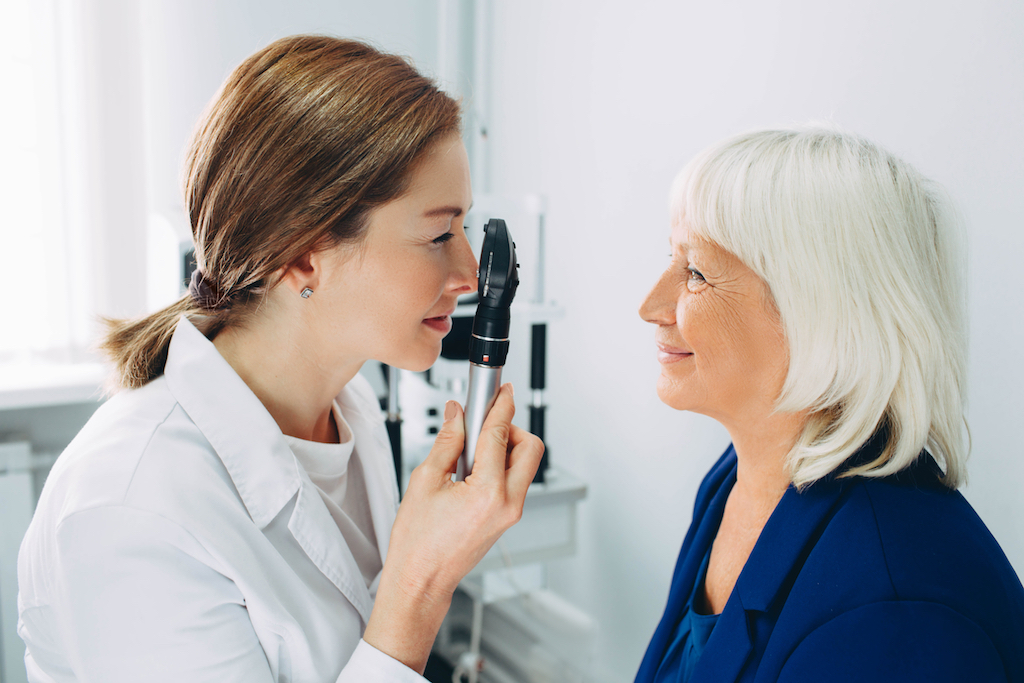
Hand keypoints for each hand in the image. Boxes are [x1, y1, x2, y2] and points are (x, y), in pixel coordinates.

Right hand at [362, 384, 542, 671]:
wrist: (422, 580)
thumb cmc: (418, 542)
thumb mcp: (425, 480)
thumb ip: (447, 441)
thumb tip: (457, 413)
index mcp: (488, 492)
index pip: (499, 434)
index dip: (500, 405)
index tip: (501, 390)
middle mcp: (508, 503)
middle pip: (530, 447)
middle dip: (510, 428)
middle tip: (482, 425)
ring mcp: (512, 512)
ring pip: (525, 464)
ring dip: (505, 447)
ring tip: (470, 452)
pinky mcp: (509, 518)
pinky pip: (515, 481)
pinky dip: (500, 466)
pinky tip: (471, 470)